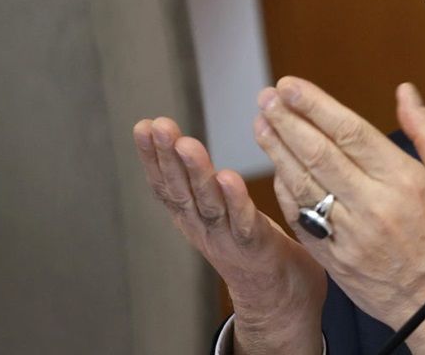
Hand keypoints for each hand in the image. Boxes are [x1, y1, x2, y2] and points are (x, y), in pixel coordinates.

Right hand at [132, 117, 325, 354]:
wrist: (279, 298)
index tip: (144, 126)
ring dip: (195, 174)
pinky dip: (235, 200)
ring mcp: (228, 238)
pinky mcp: (256, 246)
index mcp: (193, 217)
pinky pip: (243, 222)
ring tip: (187, 144)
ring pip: (208, 204)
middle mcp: (203, 227)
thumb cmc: (252, 244)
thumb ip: (203, 183)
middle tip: (159, 126)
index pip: (166, 184)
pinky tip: (227, 177)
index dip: (152, 157)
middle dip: (166, 157)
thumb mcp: (218, 210)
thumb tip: (182, 143)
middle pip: (181, 190)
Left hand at [256, 79, 424, 353]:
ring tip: (261, 123)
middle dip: (287, 121)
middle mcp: (373, 206)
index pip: (350, 133)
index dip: (316, 106)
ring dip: (277, 150)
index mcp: (404, 181)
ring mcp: (349, 234)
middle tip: (266, 96)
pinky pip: (300, 217)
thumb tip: (404, 91)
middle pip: (319, 154)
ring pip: (303, 183)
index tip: (290, 86)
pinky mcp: (333, 257)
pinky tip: (276, 166)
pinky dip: (286, 189)